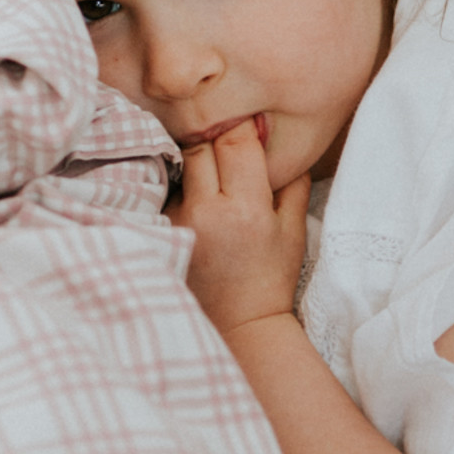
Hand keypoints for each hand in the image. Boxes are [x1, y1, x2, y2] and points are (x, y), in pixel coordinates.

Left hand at [168, 118, 311, 338]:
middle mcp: (207, 211)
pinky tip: (193, 202)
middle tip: (224, 149)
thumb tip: (274, 136)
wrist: (239, 327)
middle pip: (200, 145)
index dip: (240, 127)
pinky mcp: (159, 232)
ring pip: (179, 166)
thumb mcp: (293, 228)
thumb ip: (291, 179)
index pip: (234, 139)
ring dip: (194, 165)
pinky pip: (166, 191)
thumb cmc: (270, 277)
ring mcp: (177, 222)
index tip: (245, 128)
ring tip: (210, 181)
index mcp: (247, 207)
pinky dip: (179, 189)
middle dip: (213, 140)